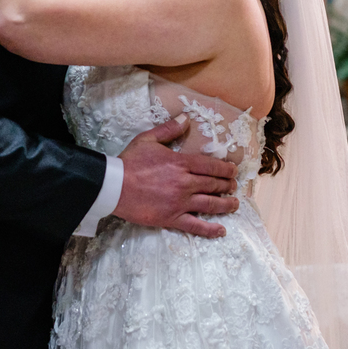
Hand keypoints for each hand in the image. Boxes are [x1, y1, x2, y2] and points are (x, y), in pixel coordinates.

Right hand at [114, 116, 239, 238]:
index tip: (233, 171)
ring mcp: (180, 202)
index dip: (226, 169)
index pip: (211, 166)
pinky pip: (195, 225)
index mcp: (181, 163)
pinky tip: (221, 230)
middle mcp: (185, 183)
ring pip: (210, 204)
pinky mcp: (171, 218)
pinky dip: (210, 229)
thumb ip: (169, 129)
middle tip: (234, 186)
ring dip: (226, 204)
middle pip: (214, 184)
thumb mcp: (148, 139)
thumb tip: (186, 118)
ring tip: (234, 204)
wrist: (113, 186)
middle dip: (227, 186)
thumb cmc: (130, 162)